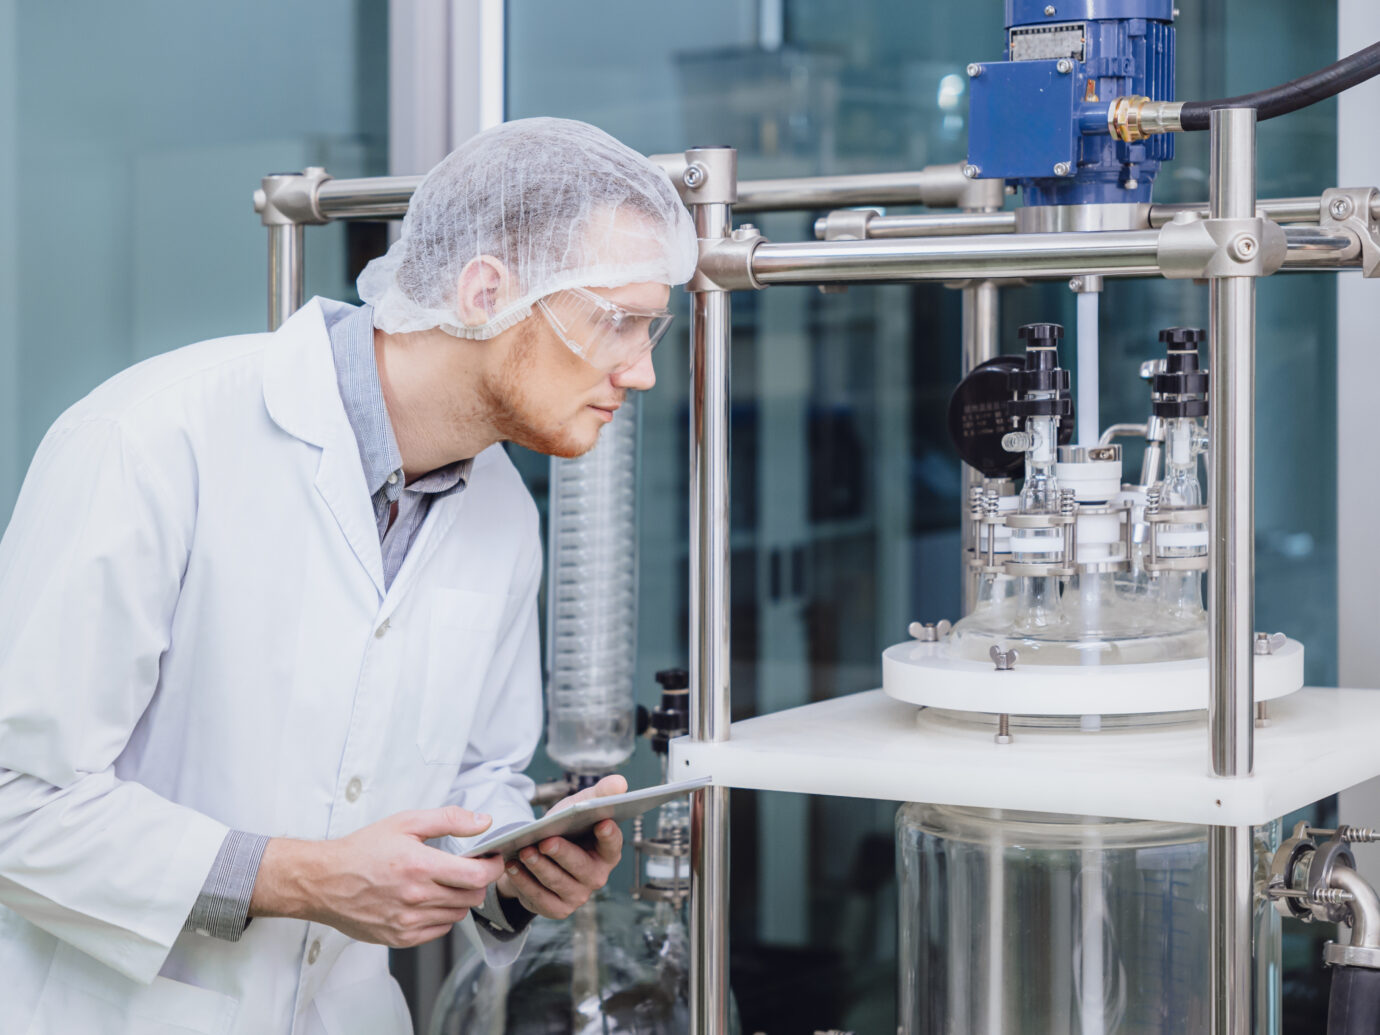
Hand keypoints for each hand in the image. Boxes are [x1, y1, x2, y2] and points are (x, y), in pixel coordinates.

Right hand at [250, 806, 505, 948]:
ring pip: (458, 915)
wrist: (324, 881)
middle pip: (472, 897)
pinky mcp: (400, 938)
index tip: (492, 859)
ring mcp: (408, 922)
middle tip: (467, 868)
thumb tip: (484, 821)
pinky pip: (439, 930)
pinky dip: (441, 916)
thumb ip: (449, 820)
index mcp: (420, 867)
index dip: (493, 867)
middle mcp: (416, 898)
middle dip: (477, 881)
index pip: (477, 876)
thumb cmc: (362, 850)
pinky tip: (428, 900)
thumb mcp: (406, 822)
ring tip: (443, 883)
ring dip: (459, 899)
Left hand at [496, 774, 626, 918]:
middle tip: (545, 841)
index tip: (602, 821)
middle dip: (562, 854)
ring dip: (539, 867)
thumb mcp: (577, 807)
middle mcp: (596, 877)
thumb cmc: (563, 829)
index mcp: (607, 852)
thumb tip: (620, 782)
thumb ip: (598, 794)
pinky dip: (524, 882)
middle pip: (581, 867)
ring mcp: (577, 896)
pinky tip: (513, 866)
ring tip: (524, 851)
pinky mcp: (557, 908)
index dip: (609, 835)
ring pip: (558, 882)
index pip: (613, 844)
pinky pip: (540, 898)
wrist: (536, 853)